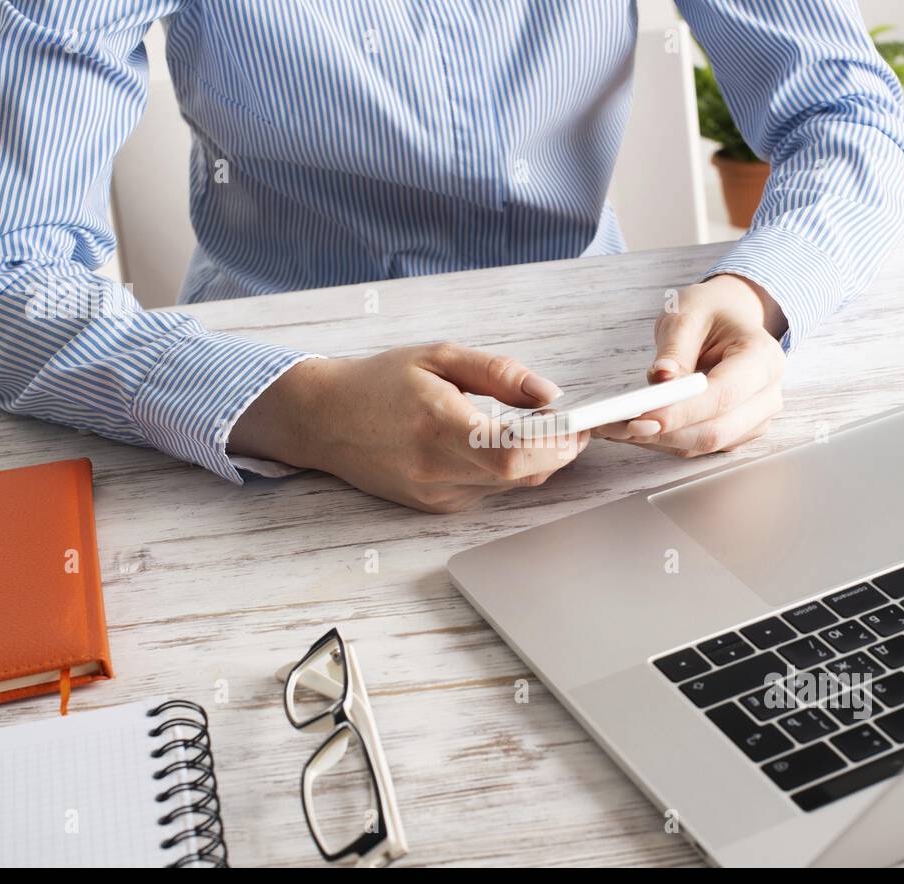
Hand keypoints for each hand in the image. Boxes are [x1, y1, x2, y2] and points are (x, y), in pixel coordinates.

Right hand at [229, 342, 588, 511]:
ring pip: (509, 488)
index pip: (514, 453)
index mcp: (438, 427)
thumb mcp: (439, 357)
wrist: (324, 419)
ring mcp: (435, 495)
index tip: (580, 425)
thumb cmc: (378, 382)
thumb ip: (499, 373)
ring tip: (539, 430)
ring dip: (533, 462)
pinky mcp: (434, 506)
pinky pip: (487, 493)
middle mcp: (436, 470)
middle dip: (557, 453)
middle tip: (573, 428)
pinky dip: (504, 472)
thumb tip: (549, 393)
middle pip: (520, 476)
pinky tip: (498, 446)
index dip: (557, 444)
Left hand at [596, 274, 786, 456]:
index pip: (723, 395)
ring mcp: (754, 419)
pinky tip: (634, 427)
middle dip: (663, 434)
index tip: (640, 418)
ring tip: (614, 426)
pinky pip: (697, 446)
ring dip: (657, 440)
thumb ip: (675, 347)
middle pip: (715, 431)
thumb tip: (661, 378)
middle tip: (616, 426)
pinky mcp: (736, 433)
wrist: (730, 319)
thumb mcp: (688, 312)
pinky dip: (664, 440)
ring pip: (703, 445)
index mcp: (762, 358)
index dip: (681, 412)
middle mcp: (767, 394)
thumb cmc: (712, 313)